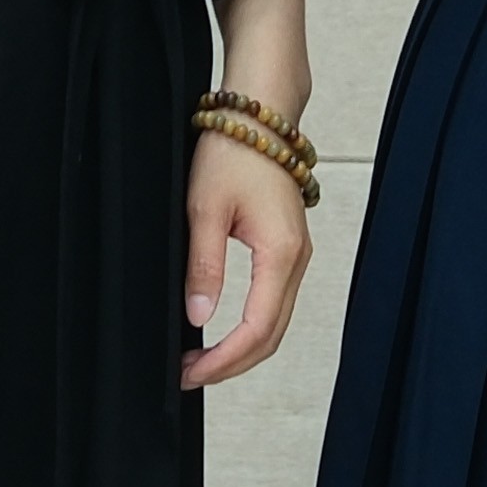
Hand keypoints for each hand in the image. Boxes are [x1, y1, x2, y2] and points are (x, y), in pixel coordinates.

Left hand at [177, 130, 309, 388]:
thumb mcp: (204, 209)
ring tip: (202, 359)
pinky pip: (275, 301)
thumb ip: (204, 266)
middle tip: (190, 374)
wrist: (260, 111)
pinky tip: (223, 330)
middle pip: (272, 335)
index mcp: (280, 254)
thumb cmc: (233, 150)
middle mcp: (297, 259)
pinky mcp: (287, 247)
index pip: (257, 329)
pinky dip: (252, 326)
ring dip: (242, 348)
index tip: (191, 372)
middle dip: (233, 363)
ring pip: (276, 321)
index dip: (224, 360)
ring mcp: (296, 254)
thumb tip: (199, 317)